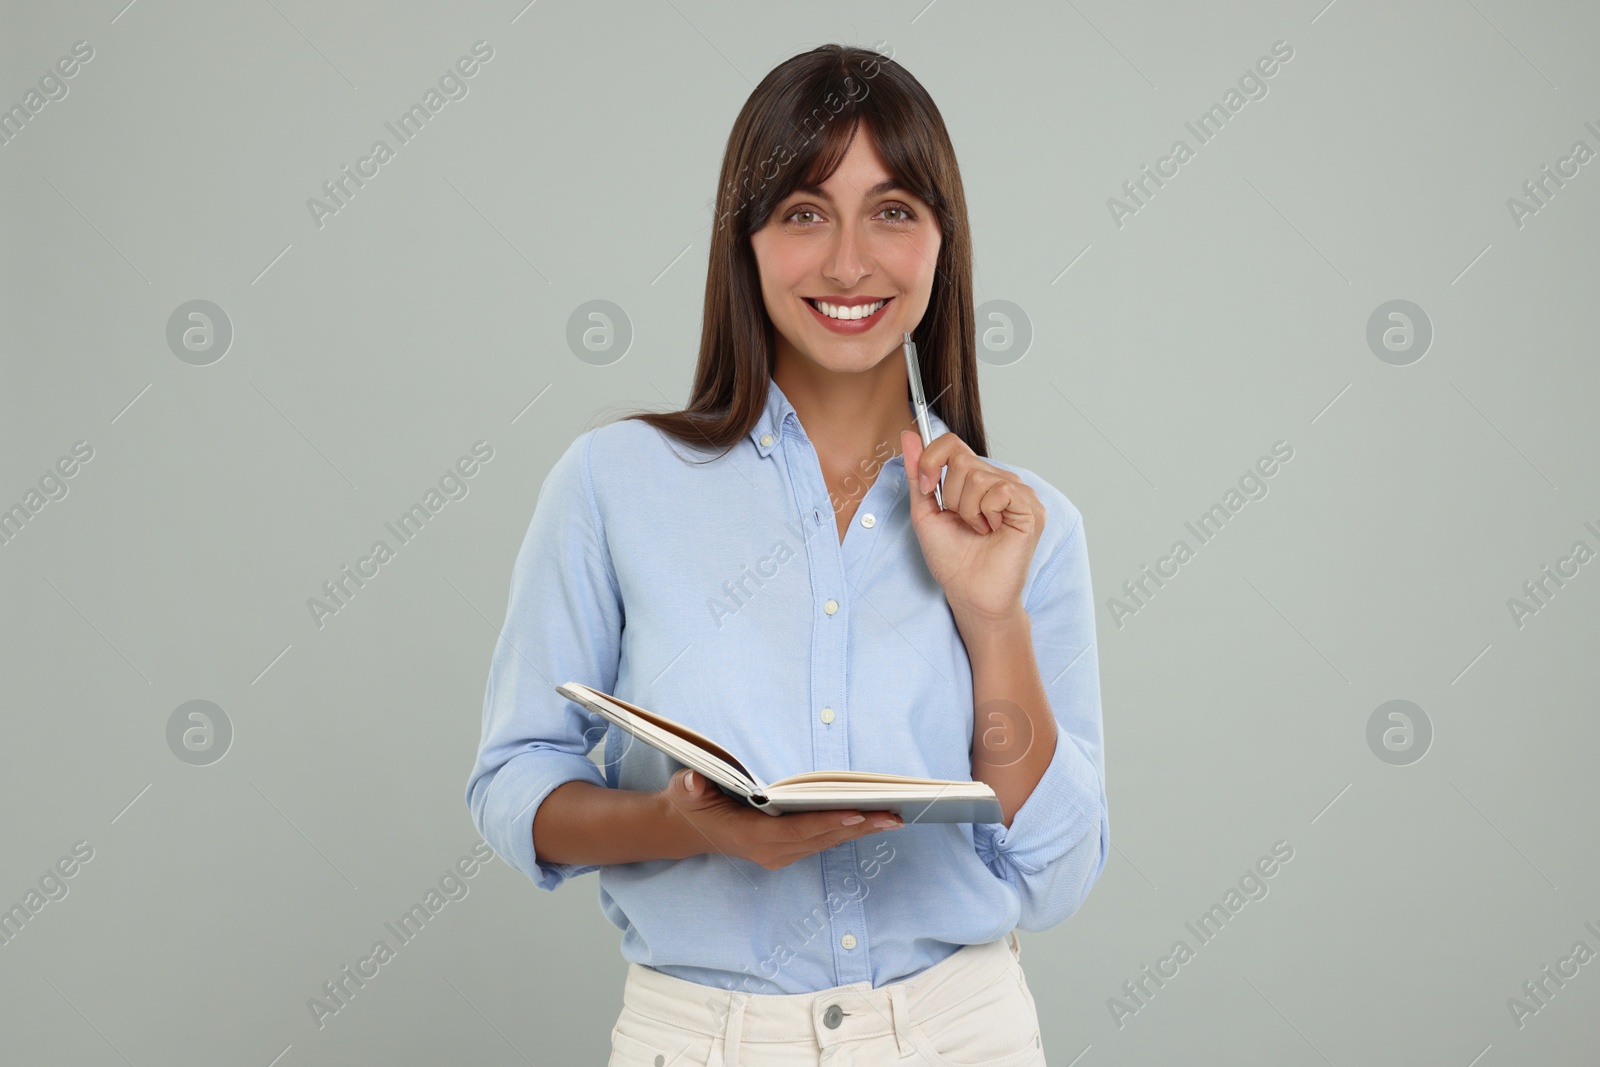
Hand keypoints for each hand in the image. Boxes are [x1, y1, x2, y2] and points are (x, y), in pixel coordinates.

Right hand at [658, 768, 902, 870]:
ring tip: (893, 817)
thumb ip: (689, 788)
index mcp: (750, 836)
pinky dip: (848, 830)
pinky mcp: (787, 850)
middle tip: (893, 815)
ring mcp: (780, 854)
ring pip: (826, 842)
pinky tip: (872, 820)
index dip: (826, 824)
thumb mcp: (684, 792)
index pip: (795, 831)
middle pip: (820, 839)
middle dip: (858, 827)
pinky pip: (822, 841)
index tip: (856, 814)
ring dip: (860, 830)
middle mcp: (770, 851)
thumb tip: (693, 781)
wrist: (688, 828)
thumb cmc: (691, 804)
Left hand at [900, 429, 1045, 627]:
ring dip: (967, 510)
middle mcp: (999, 480)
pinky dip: (986, 513)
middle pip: (961, 459)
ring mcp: (1018, 492)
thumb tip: (909, 435)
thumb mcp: (925, 511)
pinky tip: (993, 531)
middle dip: (950, 496)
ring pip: (978, 476)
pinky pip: (999, 490)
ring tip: (978, 530)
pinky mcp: (1030, 508)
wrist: (970, 593)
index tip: (927, 489)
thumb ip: (918, 474)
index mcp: (976, 479)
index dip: (932, 460)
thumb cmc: (952, 559)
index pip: (952, 443)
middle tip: (962, 522)